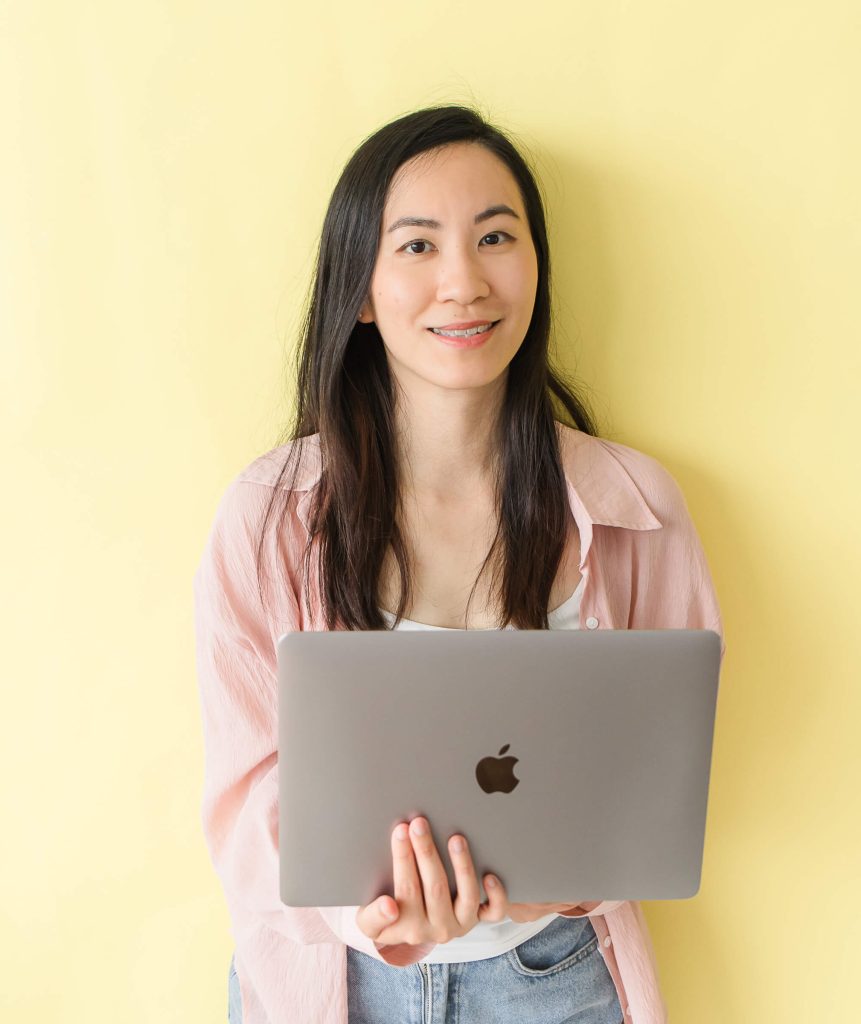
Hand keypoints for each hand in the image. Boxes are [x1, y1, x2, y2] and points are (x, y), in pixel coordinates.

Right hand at [355, 816, 586, 956]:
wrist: (408, 929)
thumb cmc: (385, 914)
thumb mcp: (368, 920)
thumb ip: (373, 916)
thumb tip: (389, 906)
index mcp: (406, 926)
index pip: (405, 889)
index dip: (403, 859)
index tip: (400, 831)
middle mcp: (435, 928)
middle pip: (434, 887)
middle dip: (425, 850)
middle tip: (419, 822)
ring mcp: (459, 924)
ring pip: (466, 897)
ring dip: (462, 866)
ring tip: (456, 838)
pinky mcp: (478, 919)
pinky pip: (494, 912)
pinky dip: (496, 895)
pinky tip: (489, 874)